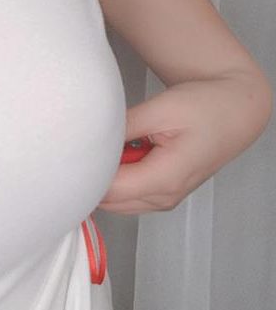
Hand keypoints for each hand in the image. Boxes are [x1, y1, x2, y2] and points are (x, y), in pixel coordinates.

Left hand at [95, 71, 272, 215]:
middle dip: (93, 178)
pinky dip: (119, 181)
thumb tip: (90, 140)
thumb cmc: (205, 107)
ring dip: (107, 180)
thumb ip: (122, 128)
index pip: (108, 191)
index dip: (86, 174)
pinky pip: (129, 198)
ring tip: (113, 146)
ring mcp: (165, 200)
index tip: (74, 153)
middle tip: (87, 146)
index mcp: (164, 179)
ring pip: (116, 202)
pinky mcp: (164, 196)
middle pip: (108, 202)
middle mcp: (164, 197)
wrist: (235, 111)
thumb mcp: (160, 109)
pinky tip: (124, 155)